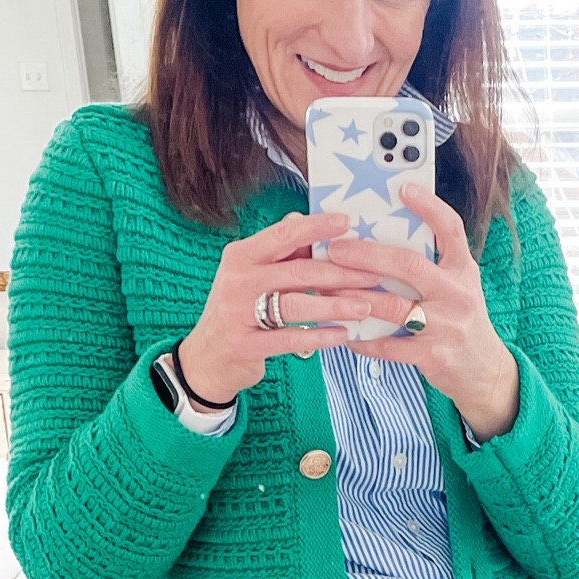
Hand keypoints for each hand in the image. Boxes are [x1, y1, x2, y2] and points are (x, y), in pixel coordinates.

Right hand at [177, 210, 381, 403]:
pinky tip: (342, 335)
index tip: (347, 223)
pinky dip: (320, 337)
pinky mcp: (245, 345)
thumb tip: (301, 220)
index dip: (317, 227)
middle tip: (372, 275)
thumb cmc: (238, 311)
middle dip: (340, 273)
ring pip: (296, 305)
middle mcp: (238, 281)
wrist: (207, 358)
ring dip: (335, 306)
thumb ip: (279, 253)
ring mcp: (238, 314)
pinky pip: (290, 339)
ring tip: (364, 307)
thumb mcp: (252, 276)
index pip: (283, 235)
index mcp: (241, 256)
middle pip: (297, 272)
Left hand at [326, 185, 519, 441]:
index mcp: (463, 270)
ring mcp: (446, 325)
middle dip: (367, 255)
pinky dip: (364, 340)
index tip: (403, 188)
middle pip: (409, 265)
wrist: (484, 370)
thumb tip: (384, 239)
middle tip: (336, 249)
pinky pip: (389, 346)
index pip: (451, 229)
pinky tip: (345, 333)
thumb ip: (432, 264)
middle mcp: (457, 293)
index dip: (428, 206)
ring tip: (329, 288)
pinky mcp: (433, 355)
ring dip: (356, 296)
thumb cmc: (462, 321)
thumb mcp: (458, 286)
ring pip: (393, 305)